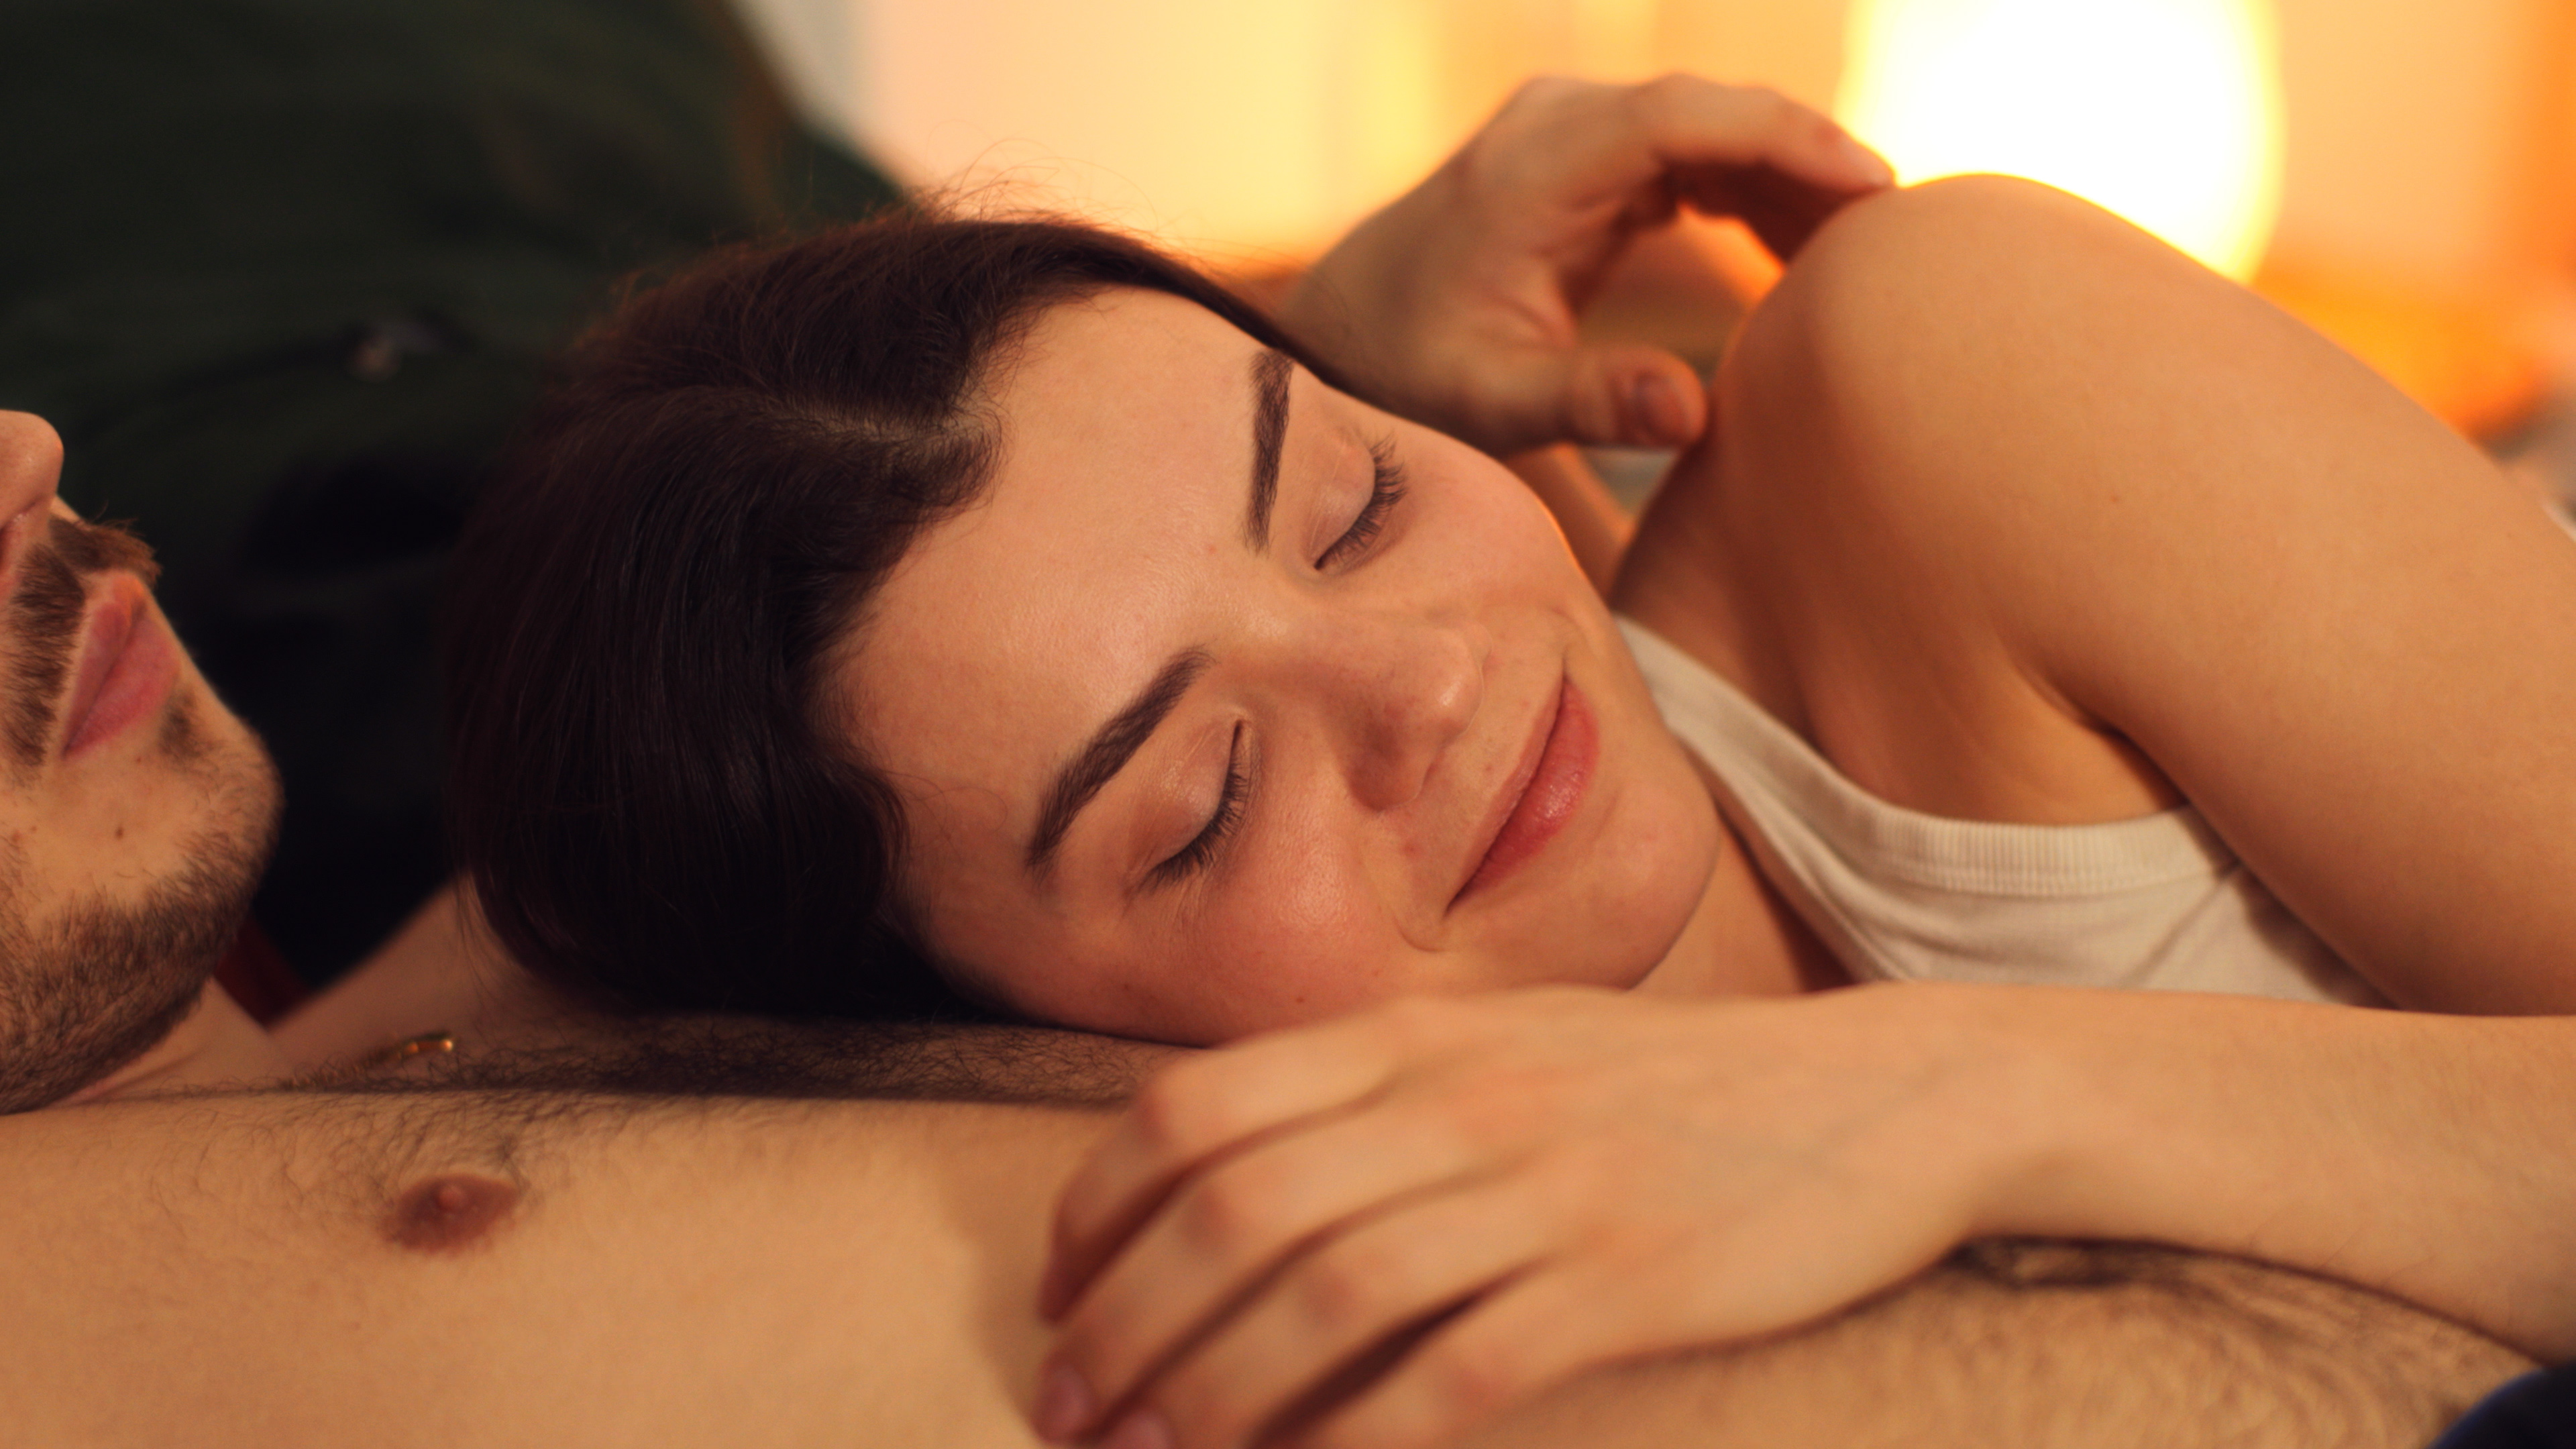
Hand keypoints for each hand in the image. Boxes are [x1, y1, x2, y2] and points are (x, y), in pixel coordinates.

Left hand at [1029, 985, 2037, 1448]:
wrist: (1885, 1094)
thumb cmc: (1674, 1084)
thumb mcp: (1513, 1043)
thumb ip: (1377, 1087)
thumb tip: (1227, 1169)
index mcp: (1416, 1035)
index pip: (1195, 1108)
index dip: (1096, 1208)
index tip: (1055, 1294)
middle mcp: (1462, 1096)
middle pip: (1234, 1208)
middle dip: (1124, 1322)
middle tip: (1071, 1411)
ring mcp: (1547, 1186)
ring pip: (1324, 1294)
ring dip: (1213, 1392)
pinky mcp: (1627, 1280)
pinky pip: (1456, 1371)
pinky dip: (1359, 1436)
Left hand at [1278, 75, 1893, 458]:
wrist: (1342, 338)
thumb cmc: (1408, 372)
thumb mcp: (1490, 401)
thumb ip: (1588, 403)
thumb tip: (1693, 411)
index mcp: (1536, 167)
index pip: (1684, 119)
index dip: (1787, 138)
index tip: (1875, 183)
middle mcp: (1558, 123)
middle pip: (1714, 114)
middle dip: (1813, 162)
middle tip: (1905, 235)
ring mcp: (1575, 131)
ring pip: (1714, 132)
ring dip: (1792, 181)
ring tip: (1870, 255)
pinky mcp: (1592, 158)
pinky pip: (1695, 156)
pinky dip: (1753, 193)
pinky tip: (1807, 252)